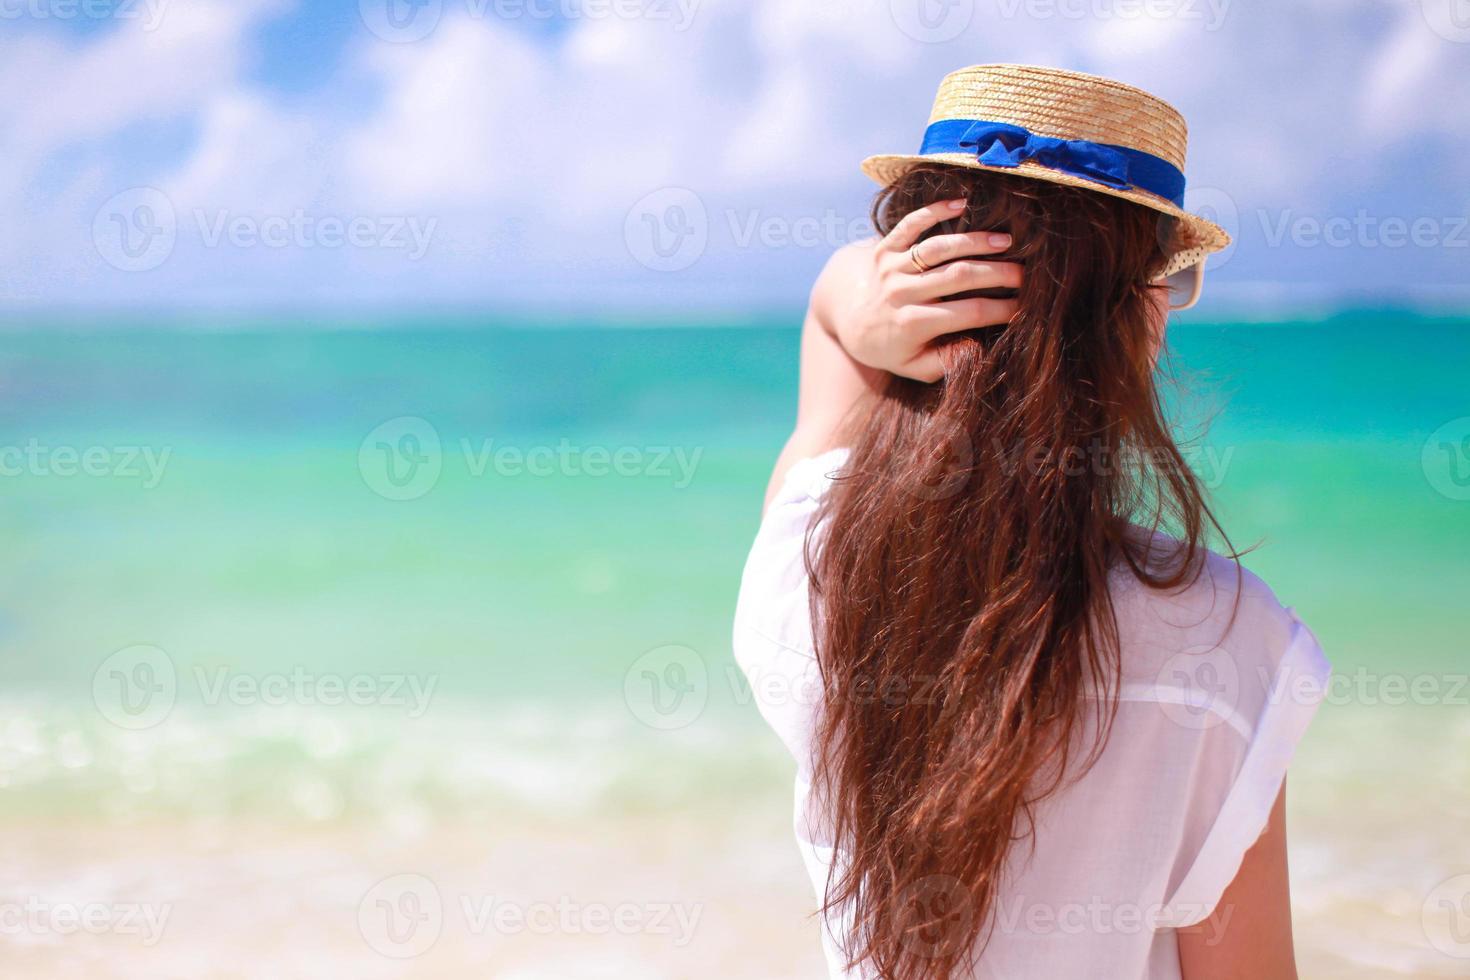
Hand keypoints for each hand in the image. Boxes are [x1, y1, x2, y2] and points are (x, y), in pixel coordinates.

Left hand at [821, 199, 1021, 382]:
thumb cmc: (891, 347)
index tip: (1024, 306)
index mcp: (913, 324)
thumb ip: (945, 362)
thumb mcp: (915, 366)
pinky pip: (910, 224)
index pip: (969, 313)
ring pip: (938, 248)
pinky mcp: (884, 247)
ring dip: (974, 241)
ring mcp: (891, 268)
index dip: (1001, 309)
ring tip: (1005, 241)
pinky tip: (963, 204)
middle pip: (959, 277)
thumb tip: (977, 347)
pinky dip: (934, 211)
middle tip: (1025, 273)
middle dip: (998, 273)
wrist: (849, 322)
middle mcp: (901, 293)